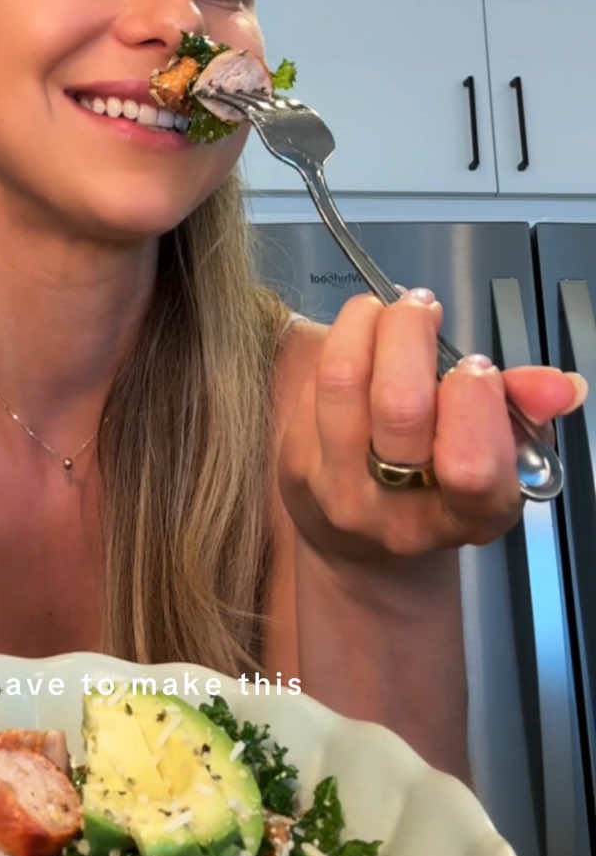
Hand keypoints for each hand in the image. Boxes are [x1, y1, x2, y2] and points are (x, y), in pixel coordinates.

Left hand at [278, 289, 588, 568]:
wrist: (362, 547)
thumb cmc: (440, 485)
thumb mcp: (494, 456)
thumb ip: (523, 412)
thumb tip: (562, 384)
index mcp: (466, 516)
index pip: (470, 466)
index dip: (474, 401)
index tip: (474, 366)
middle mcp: (398, 513)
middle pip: (401, 407)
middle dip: (412, 336)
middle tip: (420, 307)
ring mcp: (338, 491)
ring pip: (342, 383)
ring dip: (363, 324)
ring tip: (381, 308)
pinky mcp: (292, 464)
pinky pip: (311, 384)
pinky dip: (334, 348)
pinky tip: (353, 342)